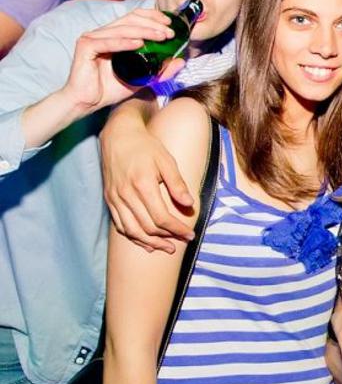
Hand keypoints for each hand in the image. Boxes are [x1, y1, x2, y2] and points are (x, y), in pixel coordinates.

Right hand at [62, 10, 175, 112]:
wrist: (87, 102)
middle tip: (169, 32)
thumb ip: (160, 70)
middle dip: (153, 24)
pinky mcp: (85, 47)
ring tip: (161, 36)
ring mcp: (92, 38)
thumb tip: (180, 61)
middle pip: (130, 19)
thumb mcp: (142, 79)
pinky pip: (108, 42)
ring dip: (144, 31)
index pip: (134, 18)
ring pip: (122, 29)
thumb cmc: (111, 89)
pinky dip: (125, 42)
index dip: (152, 16)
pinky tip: (139, 44)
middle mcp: (103, 33)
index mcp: (114, 35)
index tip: (169, 22)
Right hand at [101, 100, 194, 253]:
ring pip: (132, 230)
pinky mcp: (109, 199)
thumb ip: (177, 183)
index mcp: (142, 185)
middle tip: (181, 242)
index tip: (190, 234)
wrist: (118, 135)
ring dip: (150, 243)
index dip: (177, 229)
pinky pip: (120, 225)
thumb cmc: (145, 146)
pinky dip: (133, 236)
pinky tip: (146, 242)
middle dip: (166, 238)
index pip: (161, 217)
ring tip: (166, 248)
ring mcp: (115, 198)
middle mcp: (126, 195)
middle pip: (147, 227)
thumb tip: (189, 204)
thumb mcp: (166, 160)